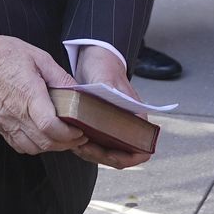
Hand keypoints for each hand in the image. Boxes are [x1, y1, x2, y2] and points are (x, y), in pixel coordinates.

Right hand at [0, 35, 86, 156]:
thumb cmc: (7, 54)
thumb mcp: (40, 58)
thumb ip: (61, 77)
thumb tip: (79, 91)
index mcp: (29, 95)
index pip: (50, 126)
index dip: (69, 134)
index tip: (79, 131)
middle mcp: (16, 113)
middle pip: (44, 142)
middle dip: (65, 144)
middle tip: (77, 137)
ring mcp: (5, 121)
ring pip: (32, 148)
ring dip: (50, 147)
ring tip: (61, 138)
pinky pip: (18, 145)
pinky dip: (33, 147)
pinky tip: (41, 137)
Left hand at [68, 45, 154, 169]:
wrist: (95, 56)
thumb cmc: (104, 65)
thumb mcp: (105, 76)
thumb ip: (109, 90)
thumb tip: (109, 106)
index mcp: (137, 117)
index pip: (141, 148)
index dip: (126, 157)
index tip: (107, 153)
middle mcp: (128, 125)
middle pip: (122, 155)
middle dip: (102, 156)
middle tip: (83, 147)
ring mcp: (115, 127)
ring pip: (107, 153)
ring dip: (92, 154)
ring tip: (75, 144)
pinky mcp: (101, 126)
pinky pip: (97, 145)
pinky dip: (86, 147)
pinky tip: (72, 139)